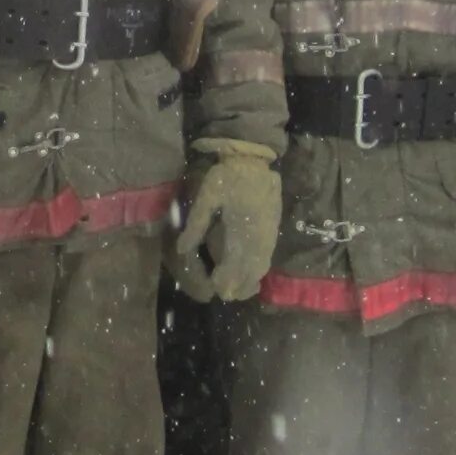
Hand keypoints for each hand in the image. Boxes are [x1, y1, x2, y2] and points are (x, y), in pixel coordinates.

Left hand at [169, 142, 279, 302]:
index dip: (226, 280)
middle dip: (238, 285)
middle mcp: (258, 238)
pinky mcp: (273, 230)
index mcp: (241, 231)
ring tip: (236, 289)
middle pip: (251, 271)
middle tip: (224, 293)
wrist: (254, 161)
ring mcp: (268, 235)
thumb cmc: (228, 176)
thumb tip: (182, 249)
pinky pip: (267, 257)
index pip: (235, 265)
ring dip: (250, 280)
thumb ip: (196, 224)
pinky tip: (250, 273)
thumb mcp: (207, 197)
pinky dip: (258, 269)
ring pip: (261, 266)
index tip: (214, 286)